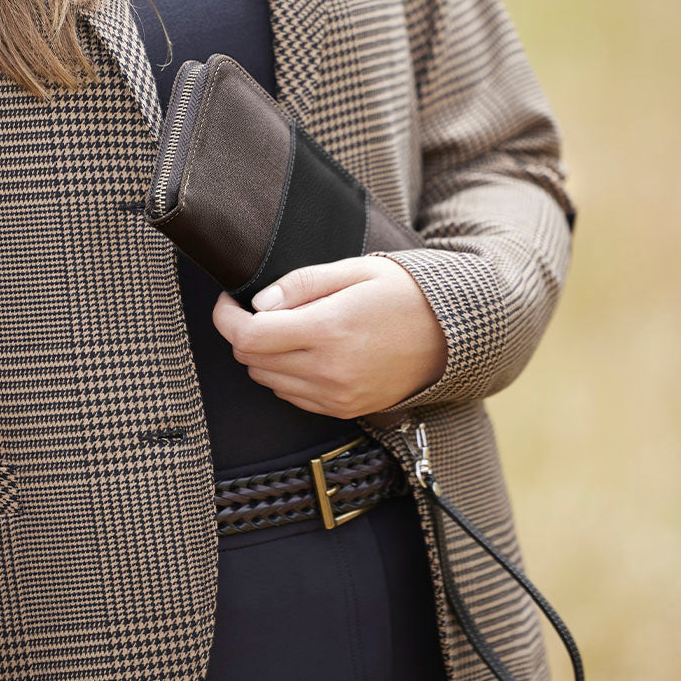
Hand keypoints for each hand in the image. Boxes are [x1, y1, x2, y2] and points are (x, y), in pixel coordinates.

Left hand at [211, 255, 447, 417]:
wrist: (453, 335)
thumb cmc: (405, 294)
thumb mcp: (355, 271)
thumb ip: (301, 284)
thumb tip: (257, 304)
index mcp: (329, 329)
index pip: (249, 336)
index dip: (226, 317)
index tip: (228, 302)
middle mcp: (330, 370)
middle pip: (252, 360)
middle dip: (245, 333)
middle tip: (263, 309)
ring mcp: (338, 396)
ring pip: (268, 381)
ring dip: (265, 355)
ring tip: (291, 328)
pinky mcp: (345, 409)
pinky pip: (293, 397)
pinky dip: (287, 375)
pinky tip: (307, 351)